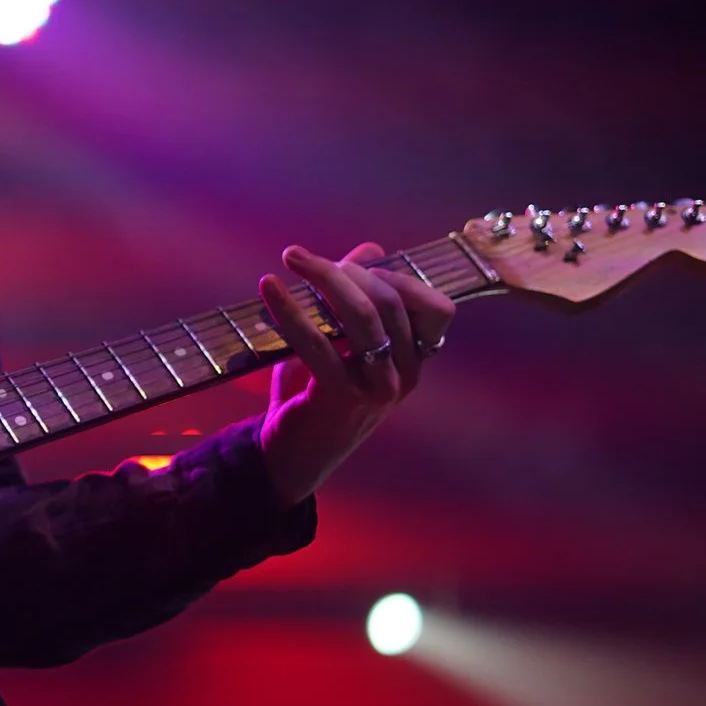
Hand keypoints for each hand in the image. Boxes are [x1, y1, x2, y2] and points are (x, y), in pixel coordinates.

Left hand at [256, 242, 456, 508]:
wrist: (291, 455)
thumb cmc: (316, 393)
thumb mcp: (340, 344)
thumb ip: (355, 298)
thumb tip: (371, 249)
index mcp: (415, 362)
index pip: (436, 309)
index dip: (399, 277)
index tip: (354, 264)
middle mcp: (406, 376)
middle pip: (390, 302)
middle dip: (346, 269)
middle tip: (302, 258)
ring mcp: (377, 388)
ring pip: (361, 315)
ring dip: (323, 277)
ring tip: (291, 258)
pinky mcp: (340, 397)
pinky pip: (317, 341)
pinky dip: (289, 308)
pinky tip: (268, 286)